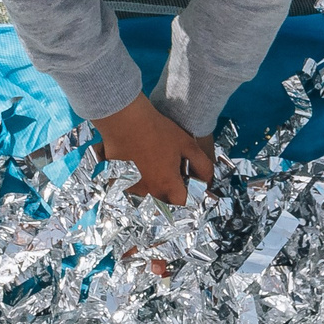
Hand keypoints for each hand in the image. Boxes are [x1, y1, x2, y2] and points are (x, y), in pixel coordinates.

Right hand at [91, 95, 214, 204]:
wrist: (124, 119)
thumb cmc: (158, 130)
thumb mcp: (188, 145)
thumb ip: (203, 166)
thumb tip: (208, 182)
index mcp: (167, 185)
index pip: (183, 203)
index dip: (189, 195)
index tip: (189, 185)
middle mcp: (149, 192)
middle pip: (164, 204)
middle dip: (170, 196)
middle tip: (172, 178)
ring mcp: (130, 188)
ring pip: (145, 200)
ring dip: (151, 193)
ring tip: (153, 173)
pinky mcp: (115, 182)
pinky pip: (127, 191)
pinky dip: (132, 186)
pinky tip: (135, 170)